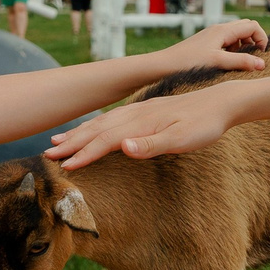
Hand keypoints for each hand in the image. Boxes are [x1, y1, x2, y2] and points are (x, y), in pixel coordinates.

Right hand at [49, 83, 244, 168]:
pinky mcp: (146, 111)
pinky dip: (97, 126)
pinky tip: (94, 129)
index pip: (105, 141)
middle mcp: (136, 115)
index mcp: (141, 124)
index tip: (64, 167)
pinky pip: (113, 119)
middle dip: (72, 143)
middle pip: (97, 130)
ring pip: (102, 123)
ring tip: (60, 141)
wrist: (222, 101)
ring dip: (80, 133)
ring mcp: (140, 111)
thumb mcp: (183, 140)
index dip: (84, 154)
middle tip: (48, 155)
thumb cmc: (205, 125)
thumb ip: (152, 145)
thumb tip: (123, 147)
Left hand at [154, 18, 267, 77]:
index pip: (252, 26)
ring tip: (237, 64)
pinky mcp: (206, 45)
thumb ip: (241, 62)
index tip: (261, 56)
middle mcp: (218, 30)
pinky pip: (226, 44)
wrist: (163, 65)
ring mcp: (212, 37)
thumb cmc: (188, 62)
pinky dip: (232, 52)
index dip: (262, 39)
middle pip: (245, 29)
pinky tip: (225, 65)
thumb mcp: (218, 62)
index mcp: (223, 30)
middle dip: (254, 42)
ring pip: (236, 37)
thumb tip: (262, 64)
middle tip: (251, 59)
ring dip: (243, 48)